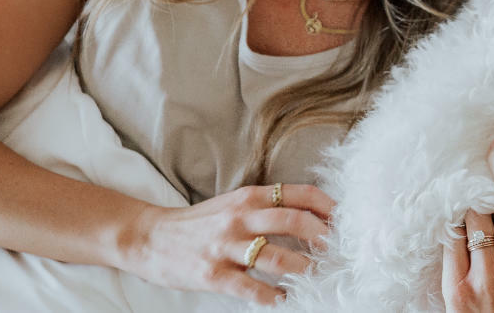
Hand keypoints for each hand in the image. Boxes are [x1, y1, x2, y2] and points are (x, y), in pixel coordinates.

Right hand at [122, 184, 333, 304]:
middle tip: (338, 253)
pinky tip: (284, 299)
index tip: (345, 222)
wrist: (149, 237)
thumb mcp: (233, 205)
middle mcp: (240, 217)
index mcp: (249, 197)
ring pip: (277, 256)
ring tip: (316, 277)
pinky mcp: (213, 274)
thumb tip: (310, 220)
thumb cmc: (198, 224)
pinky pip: (252, 288)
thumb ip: (266, 208)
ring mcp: (226, 246)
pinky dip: (273, 296)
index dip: (328, 207)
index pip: (299, 193)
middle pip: (294, 221)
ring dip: (303, 269)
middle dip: (323, 238)